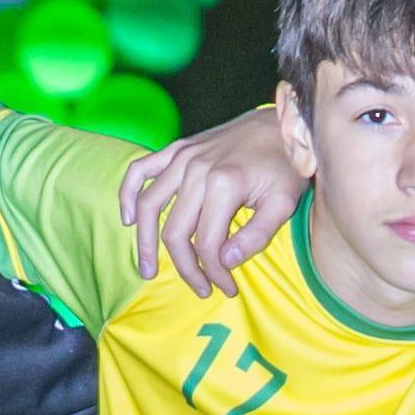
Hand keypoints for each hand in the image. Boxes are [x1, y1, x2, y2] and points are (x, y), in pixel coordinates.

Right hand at [120, 99, 305, 291]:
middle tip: (201, 289)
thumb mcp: (284, 204)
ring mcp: (183, 157)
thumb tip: (225, 262)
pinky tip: (129, 219)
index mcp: (224, 184)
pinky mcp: (178, 149)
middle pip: (176, 231)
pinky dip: (129, 194)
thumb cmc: (285, 166)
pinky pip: (141, 169)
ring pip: (151, 206)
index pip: (207, 243)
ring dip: (145, 242)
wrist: (282, 125)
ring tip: (148, 269)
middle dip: (187, 267)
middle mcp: (197, 170)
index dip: (214, 272)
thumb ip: (256, 236)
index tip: (226, 288)